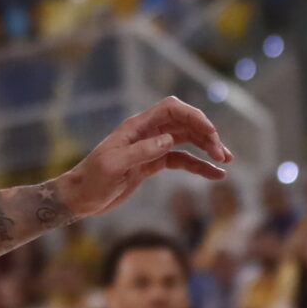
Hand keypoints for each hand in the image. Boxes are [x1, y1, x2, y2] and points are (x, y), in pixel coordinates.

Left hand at [54, 96, 232, 221]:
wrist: (80, 198)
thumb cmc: (93, 180)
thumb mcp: (114, 166)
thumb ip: (142, 152)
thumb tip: (169, 140)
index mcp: (137, 126)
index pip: (171, 109)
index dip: (193, 116)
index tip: (211, 133)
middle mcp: (147, 133)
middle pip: (184, 123)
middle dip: (206, 134)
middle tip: (222, 154)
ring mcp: (151, 148)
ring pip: (186, 140)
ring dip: (207, 147)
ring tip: (226, 160)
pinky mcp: (152, 165)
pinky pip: (181, 160)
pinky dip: (198, 165)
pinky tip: (215, 175)